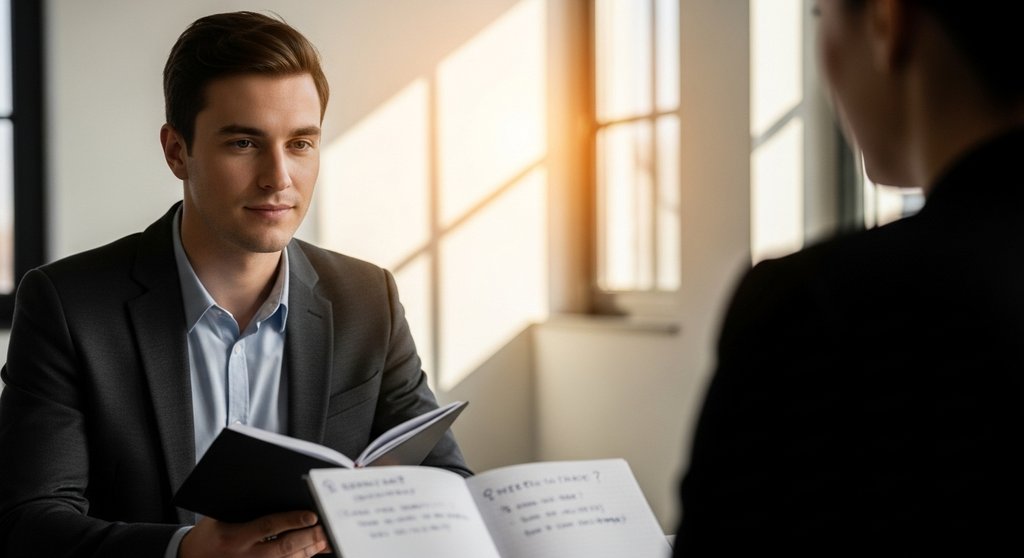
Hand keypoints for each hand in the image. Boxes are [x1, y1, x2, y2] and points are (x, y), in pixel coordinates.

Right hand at [179, 510, 330, 557]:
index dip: (292, 521)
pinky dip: (301, 557)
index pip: (268, 527)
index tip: (312, 515)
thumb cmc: (211, 531)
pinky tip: (313, 549)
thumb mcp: (222, 514)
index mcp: (235, 536)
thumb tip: (276, 487)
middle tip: (327, 527)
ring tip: (326, 537)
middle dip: (309, 537)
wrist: (193, 557)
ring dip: (310, 549)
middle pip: (284, 547)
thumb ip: (248, 505)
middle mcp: (245, 555)